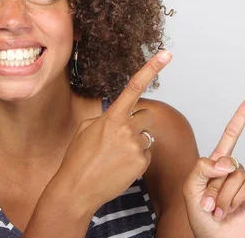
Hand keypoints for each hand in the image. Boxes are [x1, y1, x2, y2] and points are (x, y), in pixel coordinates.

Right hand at [53, 50, 171, 213]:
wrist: (77, 188)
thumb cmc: (77, 158)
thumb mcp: (86, 128)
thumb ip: (106, 118)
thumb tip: (120, 118)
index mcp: (112, 116)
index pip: (135, 86)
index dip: (152, 68)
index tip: (167, 54)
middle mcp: (127, 129)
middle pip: (147, 115)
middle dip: (138, 122)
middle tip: (121, 135)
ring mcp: (136, 147)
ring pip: (146, 137)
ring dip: (134, 143)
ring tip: (114, 156)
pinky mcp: (142, 164)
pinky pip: (146, 154)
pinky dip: (135, 159)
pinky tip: (119, 167)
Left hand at [183, 94, 244, 237]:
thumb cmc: (199, 216)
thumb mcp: (190, 188)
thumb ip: (202, 167)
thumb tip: (227, 161)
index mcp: (217, 163)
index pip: (231, 134)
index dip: (242, 115)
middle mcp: (234, 168)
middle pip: (224, 160)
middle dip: (211, 185)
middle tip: (206, 203)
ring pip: (234, 174)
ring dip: (220, 196)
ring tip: (217, 210)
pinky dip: (233, 199)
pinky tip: (230, 210)